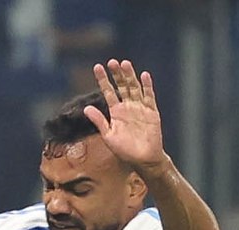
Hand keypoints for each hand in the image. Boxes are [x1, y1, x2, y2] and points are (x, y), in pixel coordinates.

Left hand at [85, 59, 169, 174]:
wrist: (143, 159)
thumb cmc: (124, 150)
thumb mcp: (108, 136)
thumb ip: (99, 121)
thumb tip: (86, 108)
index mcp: (115, 112)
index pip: (108, 92)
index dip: (103, 79)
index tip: (97, 67)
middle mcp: (127, 107)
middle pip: (122, 86)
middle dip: (117, 74)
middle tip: (112, 61)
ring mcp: (140, 108)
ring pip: (134, 88)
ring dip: (130, 76)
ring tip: (125, 64)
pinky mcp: (152, 112)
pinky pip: (149, 97)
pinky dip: (147, 86)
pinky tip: (144, 75)